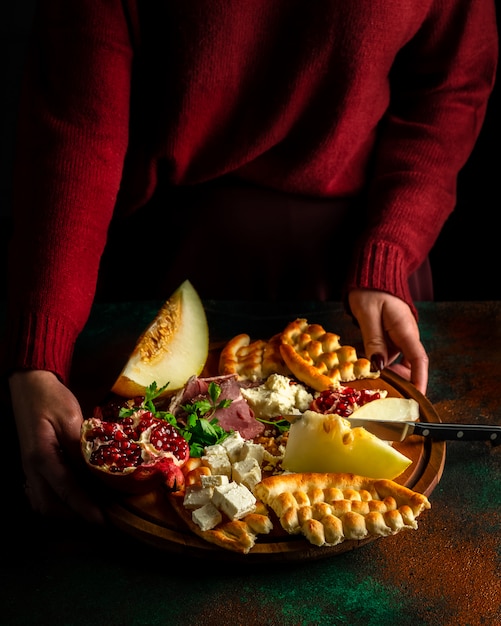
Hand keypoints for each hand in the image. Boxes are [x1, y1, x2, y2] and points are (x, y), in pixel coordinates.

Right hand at [9, 369, 103, 523]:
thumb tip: (98, 472)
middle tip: (101, 518)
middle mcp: (32, 468)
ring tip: (91, 510)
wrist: (30, 386)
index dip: (85, 508)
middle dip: (74, 517)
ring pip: (43, 503)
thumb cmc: (52, 399)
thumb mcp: (72, 419)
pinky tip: (76, 497)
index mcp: (42, 457)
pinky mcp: (32, 466)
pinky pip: (42, 493)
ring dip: (66, 512)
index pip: (66, 490)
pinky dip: (59, 501)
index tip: (102, 521)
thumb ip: (82, 448)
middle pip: (49, 506)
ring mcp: (29, 469)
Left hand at [348, 289, 428, 394]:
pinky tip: (365, 368)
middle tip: (381, 397)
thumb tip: (378, 366)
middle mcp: (406, 336)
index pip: (418, 360)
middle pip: (407, 366)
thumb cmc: (370, 292)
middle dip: (398, 383)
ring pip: (394, 363)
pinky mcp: (391, 337)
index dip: (419, 382)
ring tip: (366, 383)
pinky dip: (378, 364)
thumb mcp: (368, 316)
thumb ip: (373, 340)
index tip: (417, 400)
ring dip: (384, 373)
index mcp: (405, 330)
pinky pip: (387, 356)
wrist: (372, 276)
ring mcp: (399, 337)